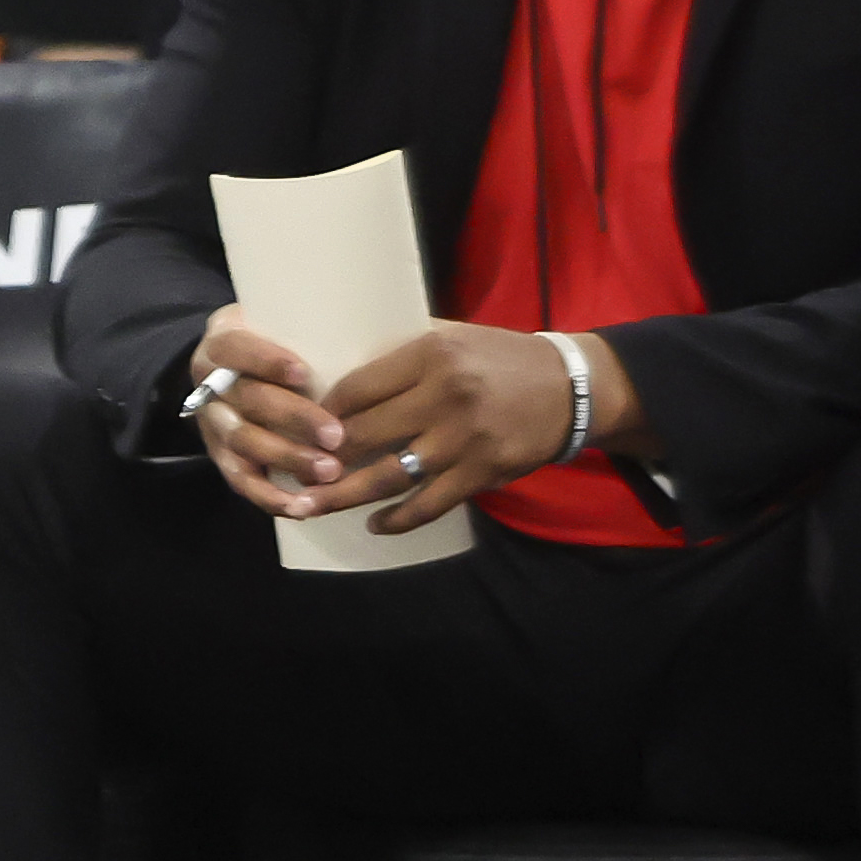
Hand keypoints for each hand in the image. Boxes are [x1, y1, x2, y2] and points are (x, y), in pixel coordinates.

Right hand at [178, 305, 342, 521]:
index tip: (304, 373)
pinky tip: (302, 506)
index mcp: (220, 342)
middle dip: (292, 418)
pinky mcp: (220, 457)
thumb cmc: (273, 343)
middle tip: (335, 434)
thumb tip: (383, 334)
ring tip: (329, 471)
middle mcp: (210, 384)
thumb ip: (309, 331)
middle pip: (246, 400)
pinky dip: (270, 496)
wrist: (229, 370)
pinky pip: (241, 481)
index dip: (266, 362)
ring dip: (287, 458)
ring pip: (244, 442)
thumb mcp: (278, 325)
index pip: (236, 348)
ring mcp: (212, 424)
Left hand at [312, 324, 636, 536]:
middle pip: (365, 434)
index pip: (357, 388)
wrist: (571, 387)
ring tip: (310, 506)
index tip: (296, 426)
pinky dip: (399, 518)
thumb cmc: (502, 358)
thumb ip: (402, 351)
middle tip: (288, 471)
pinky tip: (375, 524)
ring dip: (345, 495)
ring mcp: (464, 439)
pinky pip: (431, 503)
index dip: (321, 412)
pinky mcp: (484, 472)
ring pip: (390, 475)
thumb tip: (340, 363)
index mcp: (431, 356)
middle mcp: (445, 397)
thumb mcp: (453, 337)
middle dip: (321, 458)